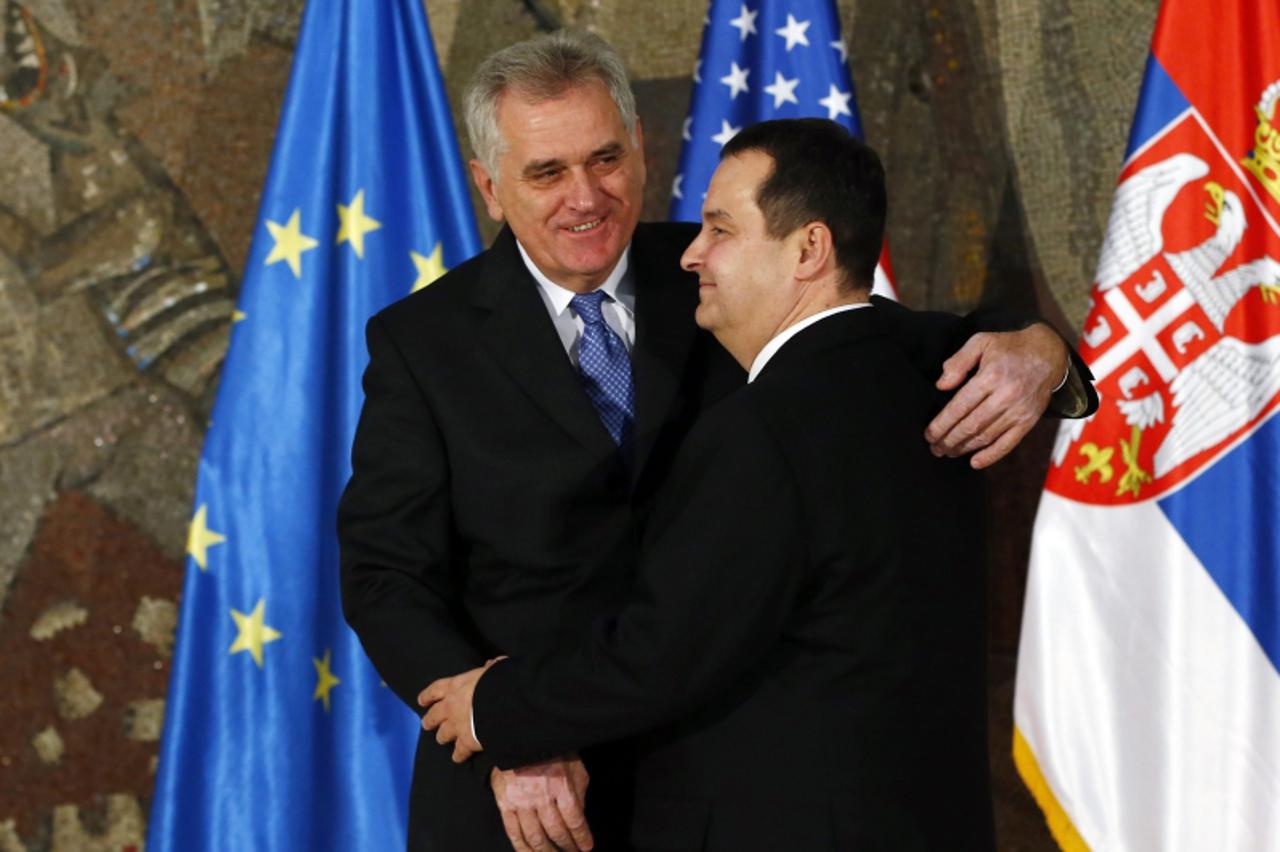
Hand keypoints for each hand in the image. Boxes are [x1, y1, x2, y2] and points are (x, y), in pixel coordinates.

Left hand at [419, 658, 500, 761]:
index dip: (427, 696)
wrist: (502, 703)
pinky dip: (458, 755)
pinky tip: (458, 757)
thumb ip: (491, 667)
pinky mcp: (466, 742)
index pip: (435, 690)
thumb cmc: (498, 682)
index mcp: (456, 686)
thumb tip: (492, 665)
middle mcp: (451, 706)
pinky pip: (459, 752)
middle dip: (429, 720)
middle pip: (433, 716)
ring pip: (442, 735)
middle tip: (426, 723)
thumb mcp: (494, 669)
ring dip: (442, 737)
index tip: (421, 701)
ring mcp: (456, 726)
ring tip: (442, 739)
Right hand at [490, 757, 593, 850]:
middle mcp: (542, 796)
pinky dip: (522, 848)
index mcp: (562, 786)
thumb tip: (580, 816)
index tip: (586, 847)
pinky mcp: (505, 804)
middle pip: (556, 832)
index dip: (582, 838)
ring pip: (535, 837)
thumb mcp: (574, 767)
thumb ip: (579, 792)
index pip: (575, 821)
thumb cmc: (552, 751)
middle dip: (567, 848)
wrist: (520, 738)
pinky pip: (514, 832)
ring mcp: (522, 802)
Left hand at [925, 324, 1066, 468]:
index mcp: (991, 376)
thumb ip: (959, 361)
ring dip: (964, 448)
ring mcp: (1019, 411)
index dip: (942, 424)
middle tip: (934, 448)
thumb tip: (941, 385)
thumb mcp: (982, 342)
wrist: (1049, 354)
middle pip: (971, 425)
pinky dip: (991, 455)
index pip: (960, 407)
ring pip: (986, 436)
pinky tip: (975, 462)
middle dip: (949, 440)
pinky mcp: (1029, 421)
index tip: (929, 434)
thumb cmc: (1010, 348)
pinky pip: (1008, 443)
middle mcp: (1006, 396)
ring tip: (948, 452)